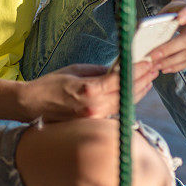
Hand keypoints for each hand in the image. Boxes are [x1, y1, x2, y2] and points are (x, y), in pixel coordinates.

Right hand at [20, 60, 157, 122]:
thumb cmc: (50, 84)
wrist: (33, 105)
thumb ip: (98, 71)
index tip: (147, 62)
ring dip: (137, 92)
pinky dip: (126, 101)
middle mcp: (94, 106)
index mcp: (88, 89)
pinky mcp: (92, 122)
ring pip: (124, 104)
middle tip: (153, 70)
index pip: (119, 80)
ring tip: (148, 80)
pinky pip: (115, 111)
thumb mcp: (75, 70)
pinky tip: (133, 93)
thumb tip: (117, 70)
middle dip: (142, 81)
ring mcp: (94, 116)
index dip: (136, 70)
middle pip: (126, 94)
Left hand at [149, 0, 185, 73]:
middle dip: (168, 49)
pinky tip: (164, 68)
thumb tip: (140, 32)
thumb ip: (159, 20)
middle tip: (152, 56)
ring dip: (170, 62)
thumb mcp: (168, 10)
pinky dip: (176, 66)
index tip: (178, 19)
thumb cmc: (175, 12)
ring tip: (155, 66)